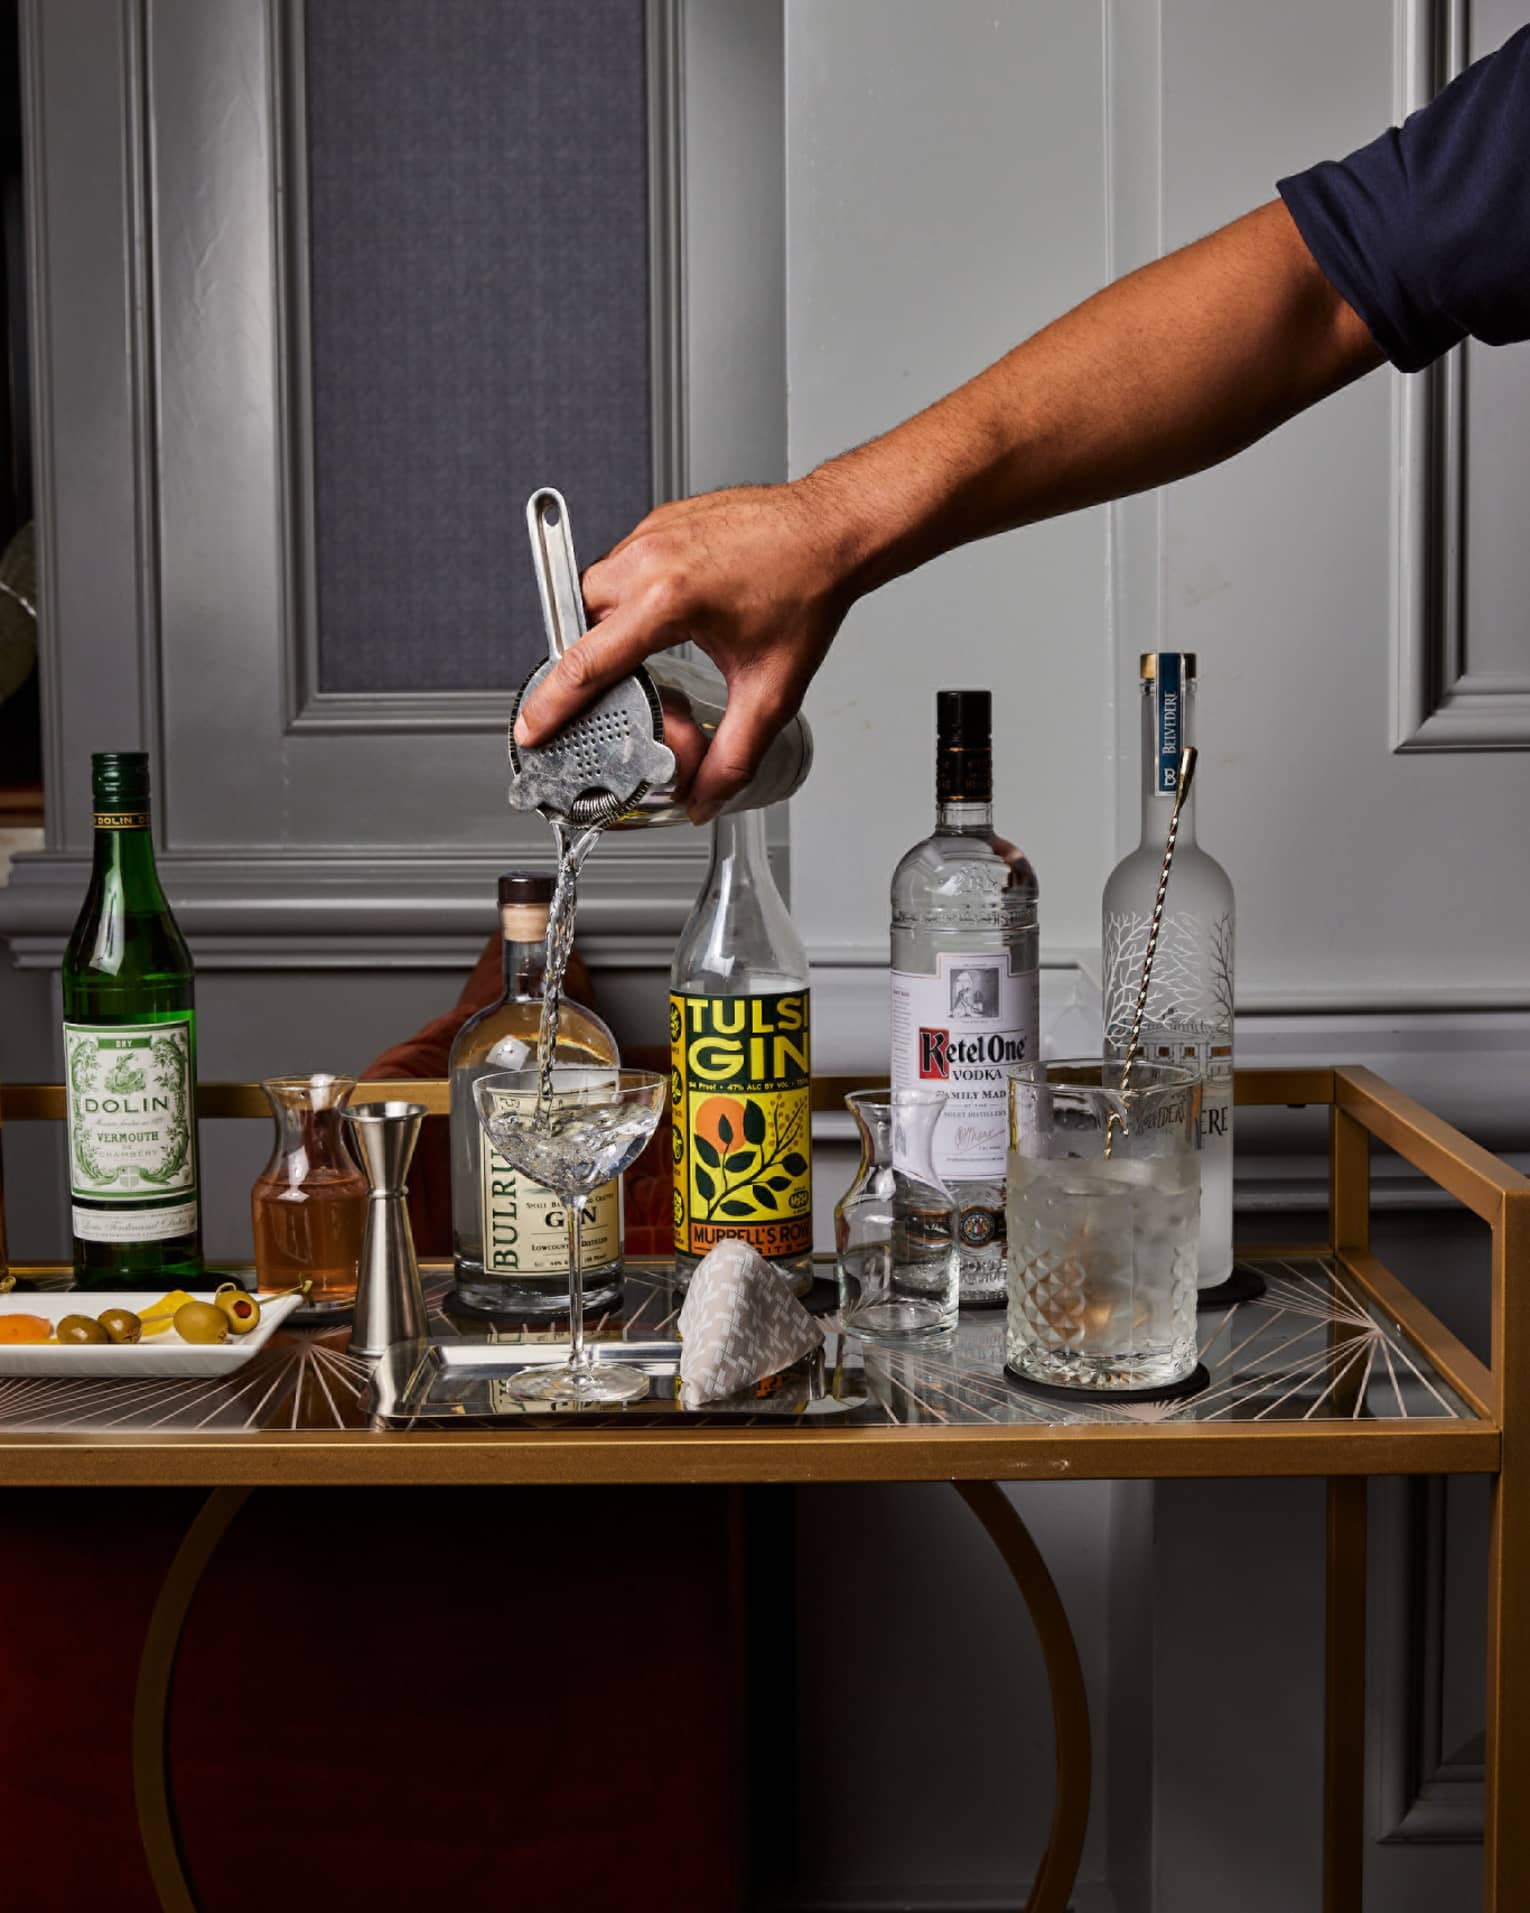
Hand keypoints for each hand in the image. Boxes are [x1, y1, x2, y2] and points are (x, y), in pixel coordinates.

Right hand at [513, 477, 851, 822]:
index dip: (551, 703)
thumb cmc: (808, 589)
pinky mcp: (660, 520)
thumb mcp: (771, 690)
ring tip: (647, 654)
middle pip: (580, 623)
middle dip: (589, 662)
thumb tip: (706, 797)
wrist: (832, 529)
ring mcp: (651, 533)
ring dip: (608, 627)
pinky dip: (629, 596)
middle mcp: (650, 558)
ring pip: (595, 590)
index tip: (531, 727)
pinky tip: (666, 615)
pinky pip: (620, 564)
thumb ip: (735, 755)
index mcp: (669, 599)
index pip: (587, 661)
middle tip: (613, 694)